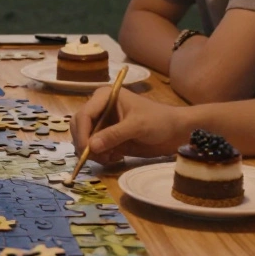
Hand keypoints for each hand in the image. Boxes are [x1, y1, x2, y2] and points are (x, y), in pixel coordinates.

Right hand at [70, 88, 189, 163]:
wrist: (175, 131)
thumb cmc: (159, 121)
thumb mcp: (137, 126)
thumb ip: (114, 135)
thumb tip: (91, 146)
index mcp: (105, 97)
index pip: (84, 115)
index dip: (82, 133)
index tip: (87, 151)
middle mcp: (100, 108)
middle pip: (79, 127)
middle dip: (85, 144)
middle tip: (98, 158)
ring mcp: (103, 123)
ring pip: (85, 139)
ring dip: (93, 152)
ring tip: (111, 158)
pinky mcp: (108, 136)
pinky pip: (95, 148)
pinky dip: (101, 156)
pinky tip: (116, 157)